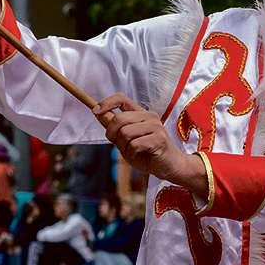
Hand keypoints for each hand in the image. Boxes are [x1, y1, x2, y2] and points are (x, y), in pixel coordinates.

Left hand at [93, 93, 207, 197]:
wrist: (169, 167)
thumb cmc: (147, 153)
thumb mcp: (127, 140)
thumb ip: (115, 128)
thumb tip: (98, 114)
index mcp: (141, 113)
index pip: (121, 98)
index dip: (106, 103)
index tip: (95, 111)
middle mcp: (149, 116)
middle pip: (119, 118)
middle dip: (111, 133)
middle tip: (117, 144)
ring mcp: (156, 127)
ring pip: (125, 133)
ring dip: (123, 147)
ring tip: (131, 152)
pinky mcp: (159, 139)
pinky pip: (134, 145)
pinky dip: (132, 153)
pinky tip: (139, 155)